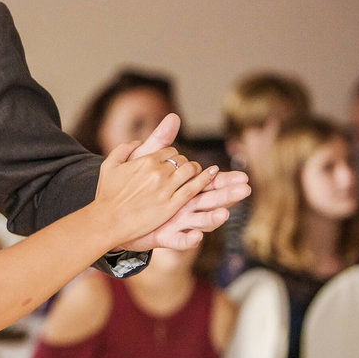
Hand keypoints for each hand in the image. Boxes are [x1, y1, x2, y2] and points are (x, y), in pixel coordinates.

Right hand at [95, 144, 216, 244]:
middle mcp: (158, 172)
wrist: (107, 221)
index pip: (169, 151)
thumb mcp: (109, 165)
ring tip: (196, 174)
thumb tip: (137, 141)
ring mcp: (166, 189)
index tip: (170, 164)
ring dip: (196, 170)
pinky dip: (204, 179)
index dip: (172, 156)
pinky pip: (193, 188)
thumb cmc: (106, 194)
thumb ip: (124, 148)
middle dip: (184, 163)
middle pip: (182, 160)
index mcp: (145, 161)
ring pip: (190, 171)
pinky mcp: (172, 205)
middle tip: (183, 171)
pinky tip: (212, 174)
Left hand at [120, 113, 250, 251]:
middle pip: (211, 201)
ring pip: (200, 222)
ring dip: (212, 218)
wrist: (113, 212)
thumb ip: (162, 142)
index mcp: (184, 189)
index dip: (225, 180)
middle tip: (246, 191)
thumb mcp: (146, 161)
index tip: (243, 177)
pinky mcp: (164, 237)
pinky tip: (195, 238)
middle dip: (228, 196)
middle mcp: (185, 207)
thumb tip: (173, 116)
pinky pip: (178, 241)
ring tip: (223, 215)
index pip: (210, 183)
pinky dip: (187, 240)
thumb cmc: (133, 185)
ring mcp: (176, 223)